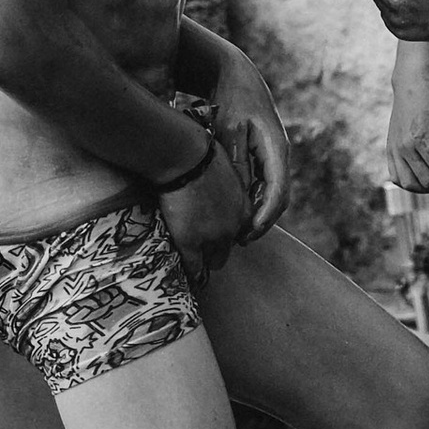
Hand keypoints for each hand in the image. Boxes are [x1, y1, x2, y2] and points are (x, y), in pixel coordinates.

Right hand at [160, 128, 251, 273]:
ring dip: (204, 263)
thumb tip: (211, 183)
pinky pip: (193, 266)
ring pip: (214, 261)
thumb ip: (223, 183)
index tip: (214, 235)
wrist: (186, 159)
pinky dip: (190, 272)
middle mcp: (233, 225)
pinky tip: (185, 275)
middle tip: (202, 252)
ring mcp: (213, 236)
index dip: (225, 233)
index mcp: (243, 207)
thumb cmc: (200, 154)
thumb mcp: (223, 168)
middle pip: (228, 249)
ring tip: (194, 267)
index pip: (239, 230)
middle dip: (216, 251)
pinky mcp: (191, 242)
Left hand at [206, 49, 290, 237]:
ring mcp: (274, 155)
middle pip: (279, 198)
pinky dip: (254, 200)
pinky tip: (237, 212)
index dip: (264, 217)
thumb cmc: (230, 99)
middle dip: (262, 221)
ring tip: (237, 232)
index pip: (277, 192)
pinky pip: (264, 183)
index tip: (248, 234)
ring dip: (258, 213)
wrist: (235, 75)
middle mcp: (280, 154)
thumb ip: (237, 164)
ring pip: (273, 193)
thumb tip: (242, 197)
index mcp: (276, 149)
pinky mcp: (265, 154)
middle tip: (240, 241)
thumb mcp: (229, 130)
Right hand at [388, 72, 428, 192]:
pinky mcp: (389, 150)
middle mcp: (404, 146)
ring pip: (410, 184)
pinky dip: (410, 183)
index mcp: (421, 136)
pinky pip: (397, 177)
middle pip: (427, 181)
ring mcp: (394, 149)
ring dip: (427, 188)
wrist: (410, 84)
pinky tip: (423, 179)